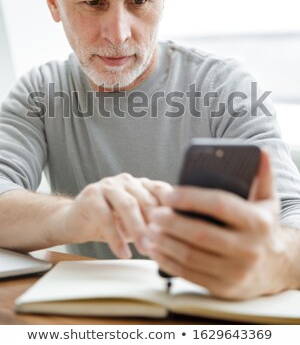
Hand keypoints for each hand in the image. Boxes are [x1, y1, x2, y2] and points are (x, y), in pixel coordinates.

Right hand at [59, 173, 172, 258]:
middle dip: (156, 223)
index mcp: (141, 184)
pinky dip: (115, 238)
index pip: (162, 190)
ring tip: (145, 249)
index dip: (172, 207)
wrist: (75, 221)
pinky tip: (122, 253)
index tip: (182, 226)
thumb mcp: (136, 222)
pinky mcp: (91, 195)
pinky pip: (105, 217)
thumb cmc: (111, 223)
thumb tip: (181, 239)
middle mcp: (127, 181)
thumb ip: (154, 224)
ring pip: (127, 205)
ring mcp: (108, 185)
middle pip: (146, 199)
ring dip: (138, 229)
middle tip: (164, 245)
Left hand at [143, 151, 290, 298]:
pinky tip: (156, 250)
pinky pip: (189, 274)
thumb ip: (263, 175)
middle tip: (154, 213)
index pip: (219, 205)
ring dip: (165, 242)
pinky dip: (168, 262)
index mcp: (257, 222)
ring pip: (191, 256)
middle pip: (201, 234)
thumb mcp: (268, 201)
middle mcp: (248, 248)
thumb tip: (260, 150)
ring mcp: (235, 271)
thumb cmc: (265, 228)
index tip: (169, 194)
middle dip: (172, 222)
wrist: (277, 267)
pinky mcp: (223, 287)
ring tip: (149, 229)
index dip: (191, 198)